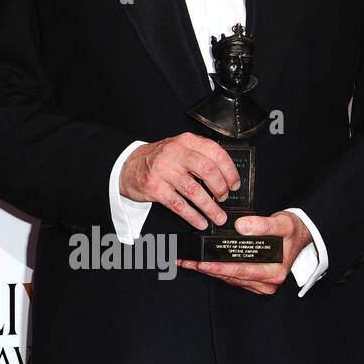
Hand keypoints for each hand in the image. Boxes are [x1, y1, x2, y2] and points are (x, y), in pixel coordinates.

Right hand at [119, 132, 239, 229]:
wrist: (128, 166)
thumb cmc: (159, 159)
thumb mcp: (179, 149)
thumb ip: (200, 155)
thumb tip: (227, 175)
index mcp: (186, 141)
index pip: (215, 153)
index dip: (229, 171)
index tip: (234, 184)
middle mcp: (175, 153)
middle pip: (207, 171)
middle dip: (221, 189)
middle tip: (224, 199)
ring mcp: (163, 170)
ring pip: (194, 191)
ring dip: (210, 207)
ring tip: (218, 217)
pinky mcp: (155, 188)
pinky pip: (179, 205)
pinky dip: (193, 216)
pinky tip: (200, 222)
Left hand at [177, 212, 313, 295]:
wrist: (299, 235)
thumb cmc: (291, 231)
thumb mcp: (282, 224)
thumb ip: (263, 225)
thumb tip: (241, 227)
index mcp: (274, 272)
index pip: (241, 271)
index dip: (220, 268)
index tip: (202, 263)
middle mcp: (266, 281)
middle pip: (231, 277)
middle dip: (207, 269)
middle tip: (187, 262)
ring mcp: (259, 282)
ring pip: (228, 278)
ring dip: (208, 270)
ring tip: (189, 262)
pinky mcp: (252, 279)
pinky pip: (231, 276)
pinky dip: (216, 269)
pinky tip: (202, 262)